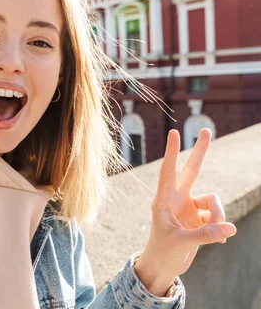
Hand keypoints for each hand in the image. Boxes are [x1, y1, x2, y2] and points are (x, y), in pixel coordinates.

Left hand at [134, 128, 236, 296]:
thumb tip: (231, 228)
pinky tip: (219, 241)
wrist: (164, 265)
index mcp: (163, 200)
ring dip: (220, 216)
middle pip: (192, 170)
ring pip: (214, 201)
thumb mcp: (182, 243)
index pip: (168, 172)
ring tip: (218, 235)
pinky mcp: (199, 217)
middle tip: (206, 129)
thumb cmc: (163, 252)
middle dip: (200, 151)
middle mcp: (177, 199)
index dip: (172, 153)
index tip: (174, 133)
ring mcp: (189, 206)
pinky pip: (218, 216)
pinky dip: (221, 227)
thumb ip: (205, 235)